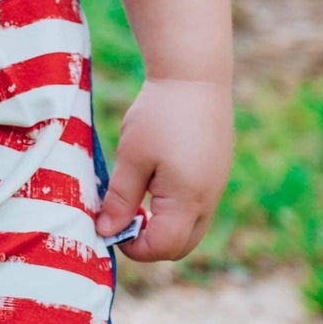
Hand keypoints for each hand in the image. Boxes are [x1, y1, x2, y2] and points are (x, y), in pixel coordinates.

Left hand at [95, 76, 233, 262]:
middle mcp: (209, 200)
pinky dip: (175, 210)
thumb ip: (120, 199)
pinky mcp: (216, 174)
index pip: (162, 247)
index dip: (133, 246)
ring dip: (163, 226)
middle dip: (149, 242)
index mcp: (188, 200)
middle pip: (180, 246)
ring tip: (136, 199)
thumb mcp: (132, 157)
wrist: (194, 76)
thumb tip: (106, 232)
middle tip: (122, 216)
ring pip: (191, 228)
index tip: (110, 225)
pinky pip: (197, 208)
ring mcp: (216, 187)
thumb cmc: (159, 115)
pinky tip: (154, 181)